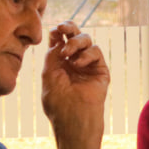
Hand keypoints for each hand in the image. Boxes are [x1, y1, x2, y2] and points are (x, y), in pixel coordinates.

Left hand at [42, 20, 108, 148]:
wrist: (74, 121)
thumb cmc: (58, 104)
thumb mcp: (48, 76)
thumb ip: (51, 55)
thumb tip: (57, 39)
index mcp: (59, 63)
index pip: (59, 40)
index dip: (57, 31)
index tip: (54, 31)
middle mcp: (73, 62)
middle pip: (74, 35)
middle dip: (69, 27)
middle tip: (63, 29)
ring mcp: (88, 65)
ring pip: (86, 40)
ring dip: (75, 42)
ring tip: (67, 54)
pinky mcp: (100, 71)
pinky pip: (96, 52)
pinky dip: (86, 54)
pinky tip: (77, 64)